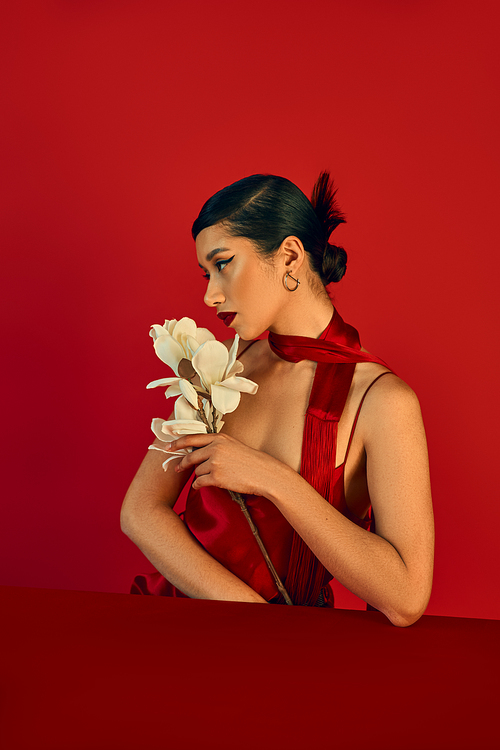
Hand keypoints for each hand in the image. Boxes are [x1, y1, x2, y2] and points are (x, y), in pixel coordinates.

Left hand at [165, 432, 279, 495]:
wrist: (264, 474)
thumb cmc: (251, 461)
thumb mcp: (233, 446)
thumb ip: (217, 446)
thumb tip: (199, 452)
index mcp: (219, 438)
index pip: (192, 438)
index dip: (177, 443)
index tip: (169, 447)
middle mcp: (215, 448)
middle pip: (190, 456)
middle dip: (182, 463)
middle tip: (177, 468)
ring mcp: (215, 462)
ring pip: (197, 471)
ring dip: (200, 476)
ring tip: (212, 478)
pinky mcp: (216, 477)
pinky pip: (199, 482)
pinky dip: (199, 485)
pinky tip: (203, 486)